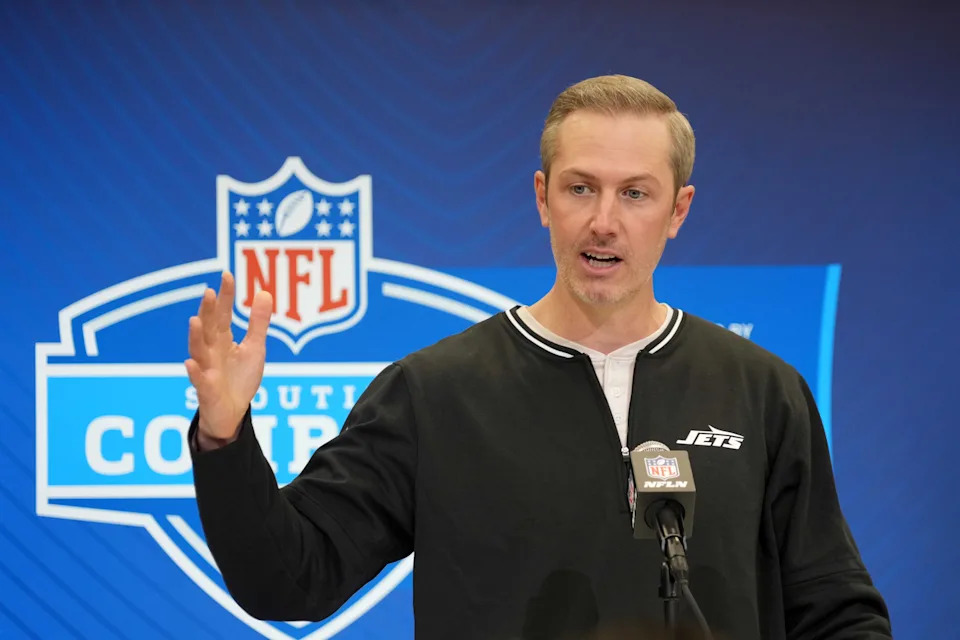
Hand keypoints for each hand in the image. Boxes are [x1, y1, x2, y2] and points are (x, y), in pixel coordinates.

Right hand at [184, 271, 272, 443]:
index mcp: (222, 340)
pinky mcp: (207, 391)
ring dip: (195, 337)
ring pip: (198, 352)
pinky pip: (199, 381)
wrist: (232, 413)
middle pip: (208, 328)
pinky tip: (190, 363)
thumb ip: (257, 322)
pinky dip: (195, 372)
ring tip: (194, 320)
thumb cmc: (240, 378)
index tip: (227, 275)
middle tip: (209, 292)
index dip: (224, 296)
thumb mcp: (254, 348)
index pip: (222, 313)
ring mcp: (207, 370)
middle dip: (208, 312)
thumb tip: (264, 292)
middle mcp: (211, 352)